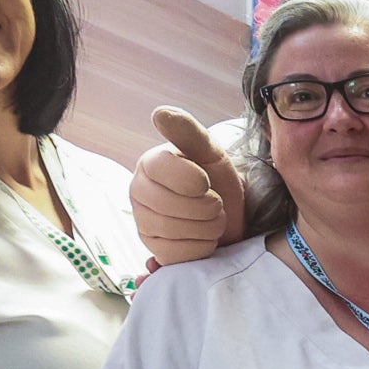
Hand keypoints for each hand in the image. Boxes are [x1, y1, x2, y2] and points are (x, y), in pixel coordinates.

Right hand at [132, 107, 243, 264]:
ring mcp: (143, 223)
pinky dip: (200, 248)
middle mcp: (138, 192)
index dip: (192, 179)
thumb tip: (160, 113)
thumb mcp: (210, 151)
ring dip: (207, 227)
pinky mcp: (154, 250)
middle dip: (205, 206)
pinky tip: (204, 237)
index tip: (207, 181)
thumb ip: (188, 131)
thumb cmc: (217, 178)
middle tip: (216, 202)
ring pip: (174, 231)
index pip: (162, 170)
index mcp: (149, 164)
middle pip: (168, 205)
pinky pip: (176, 255)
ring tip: (213, 218)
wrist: (230, 211)